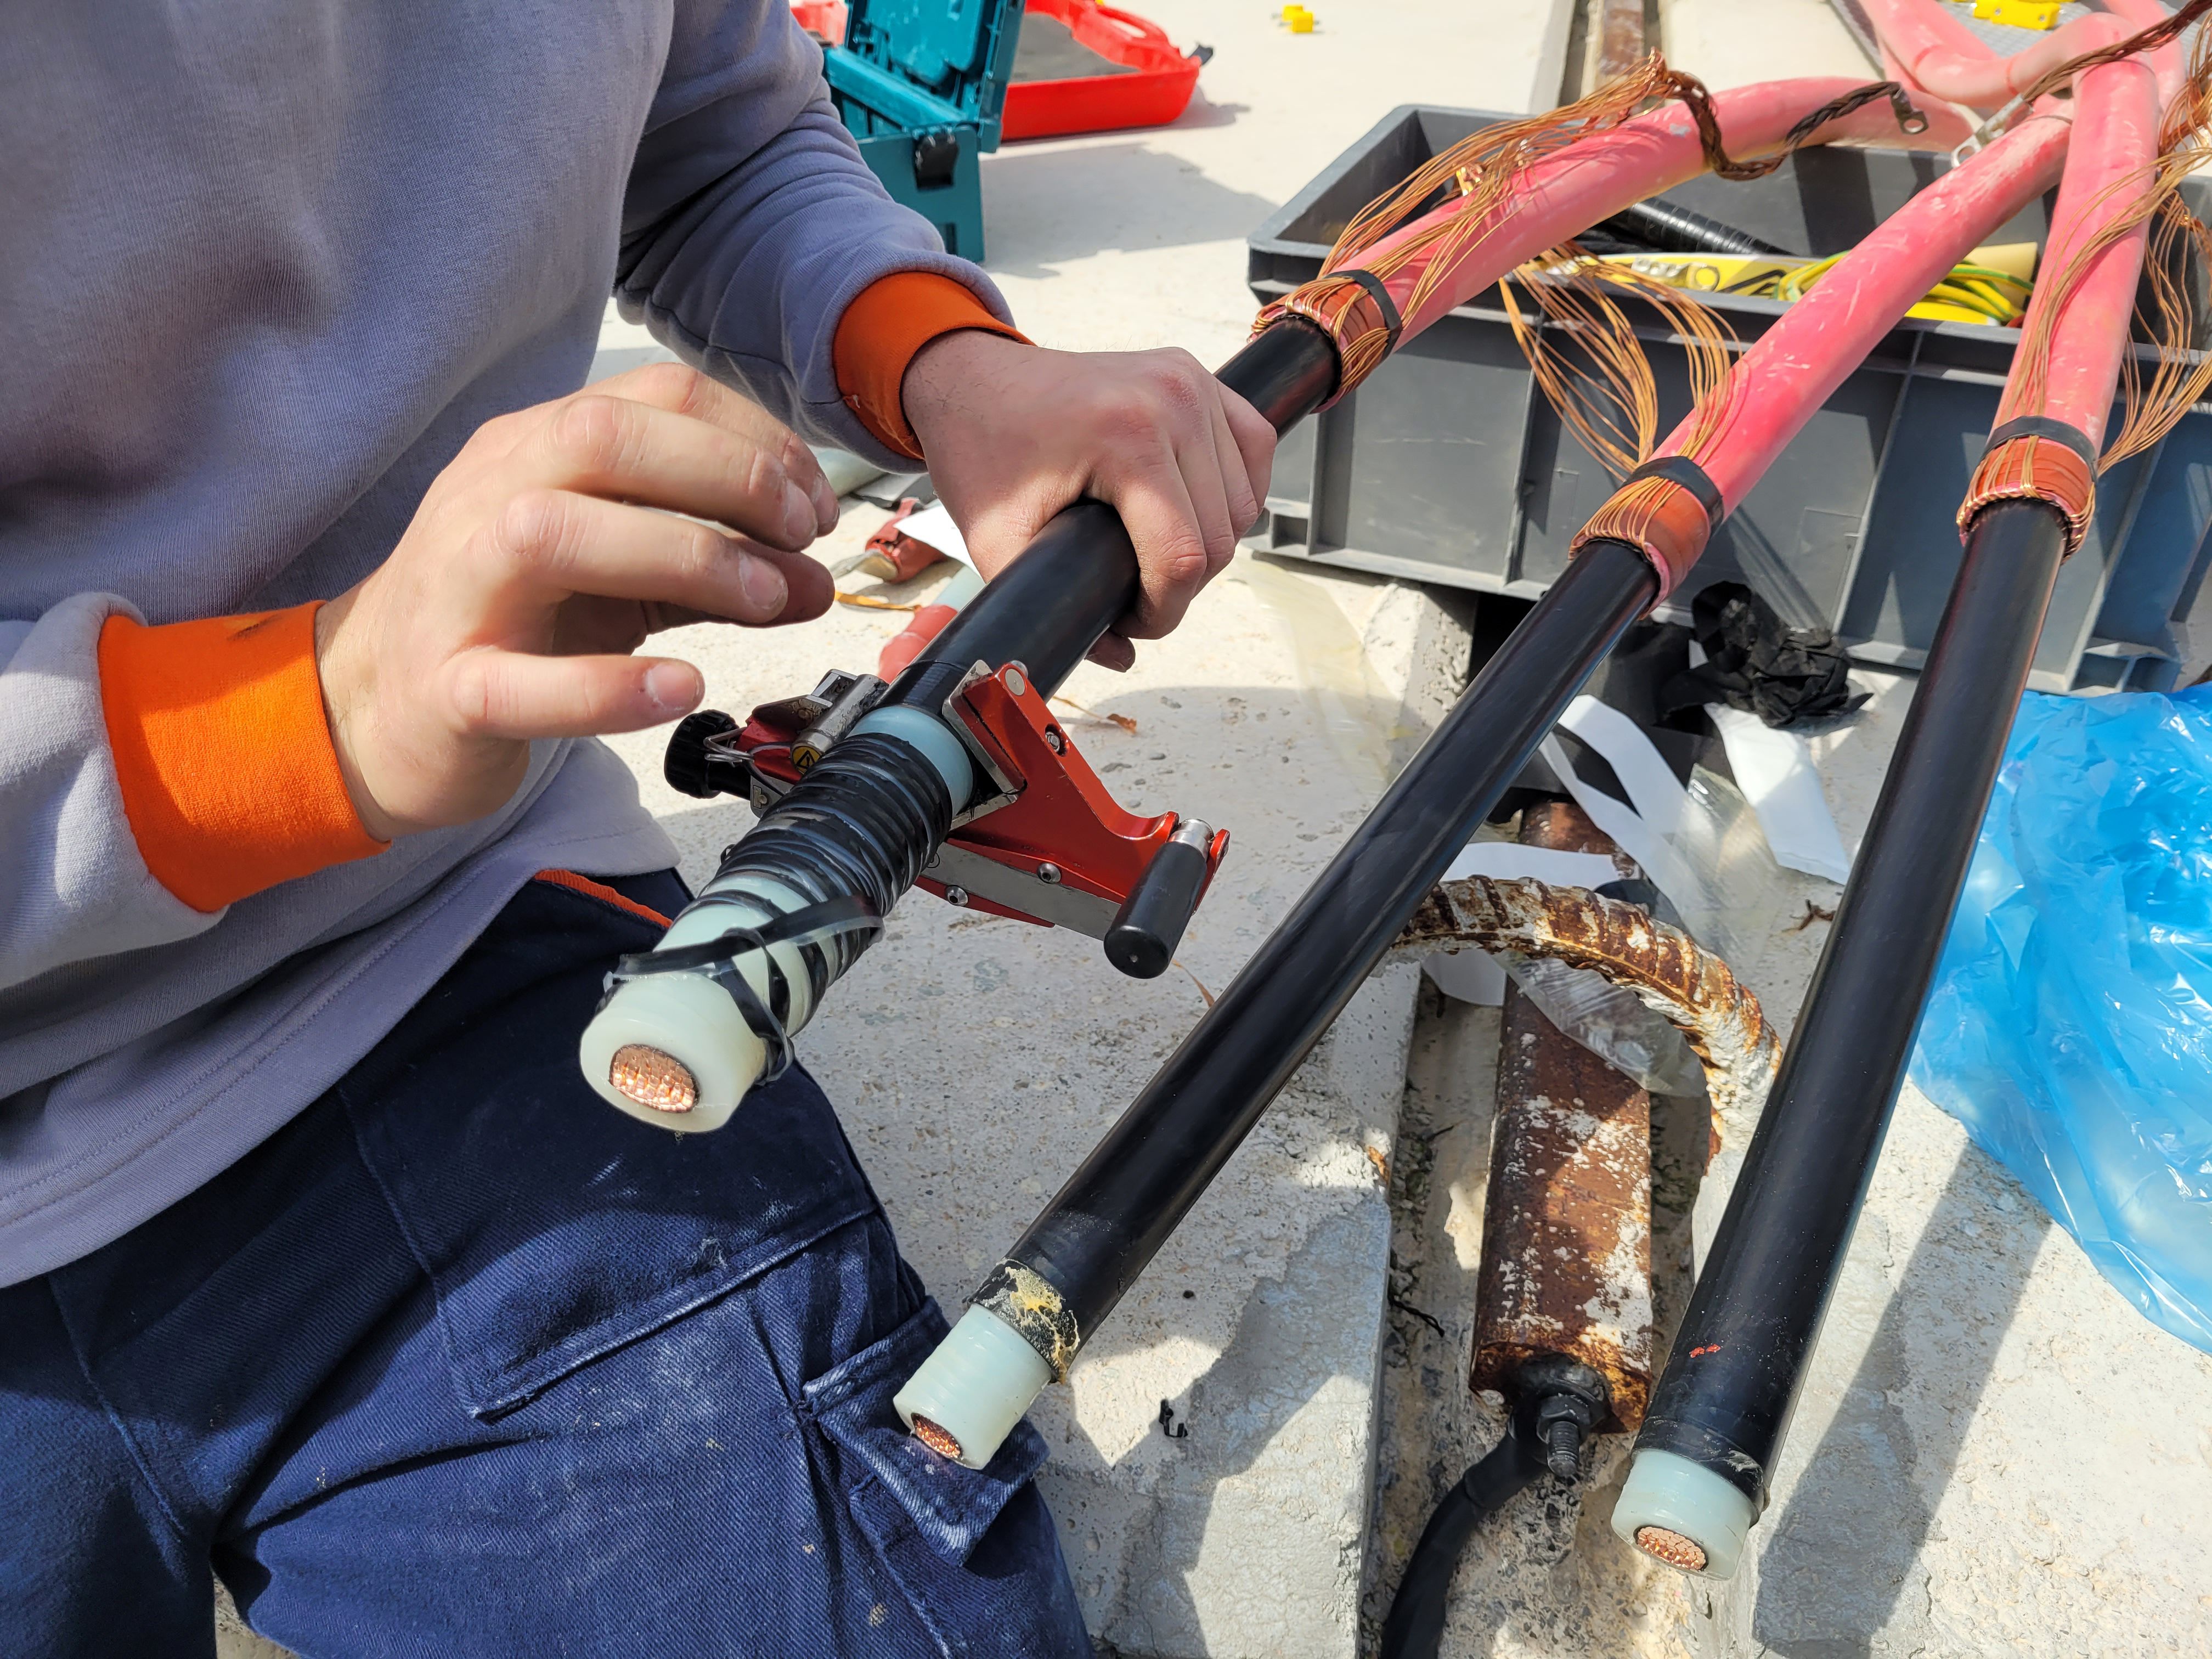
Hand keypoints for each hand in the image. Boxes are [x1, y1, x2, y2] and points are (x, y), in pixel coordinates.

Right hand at [316, 363, 835, 839]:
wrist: (374, 708)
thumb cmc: (516, 624)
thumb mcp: (623, 580)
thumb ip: (716, 572)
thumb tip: (817, 581)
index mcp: (533, 449)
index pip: (654, 397)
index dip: (755, 440)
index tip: (813, 508)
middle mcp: (488, 496)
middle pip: (601, 437)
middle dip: (725, 473)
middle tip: (799, 537)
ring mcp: (457, 589)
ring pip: (553, 537)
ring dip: (682, 556)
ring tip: (763, 601)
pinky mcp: (447, 690)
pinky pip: (518, 683)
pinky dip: (608, 688)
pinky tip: (682, 687)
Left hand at [901, 332, 1273, 669]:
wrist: (974, 380)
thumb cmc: (981, 452)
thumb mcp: (997, 542)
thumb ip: (1051, 607)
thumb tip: (1122, 656)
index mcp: (1125, 436)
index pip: (1184, 556)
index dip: (1162, 612)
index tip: (1129, 623)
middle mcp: (1172, 400)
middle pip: (1220, 538)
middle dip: (1181, 586)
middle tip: (1132, 593)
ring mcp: (1191, 382)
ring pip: (1242, 502)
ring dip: (1209, 543)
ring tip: (1153, 552)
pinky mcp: (1200, 376)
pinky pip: (1253, 448)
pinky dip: (1234, 491)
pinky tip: (1194, 510)